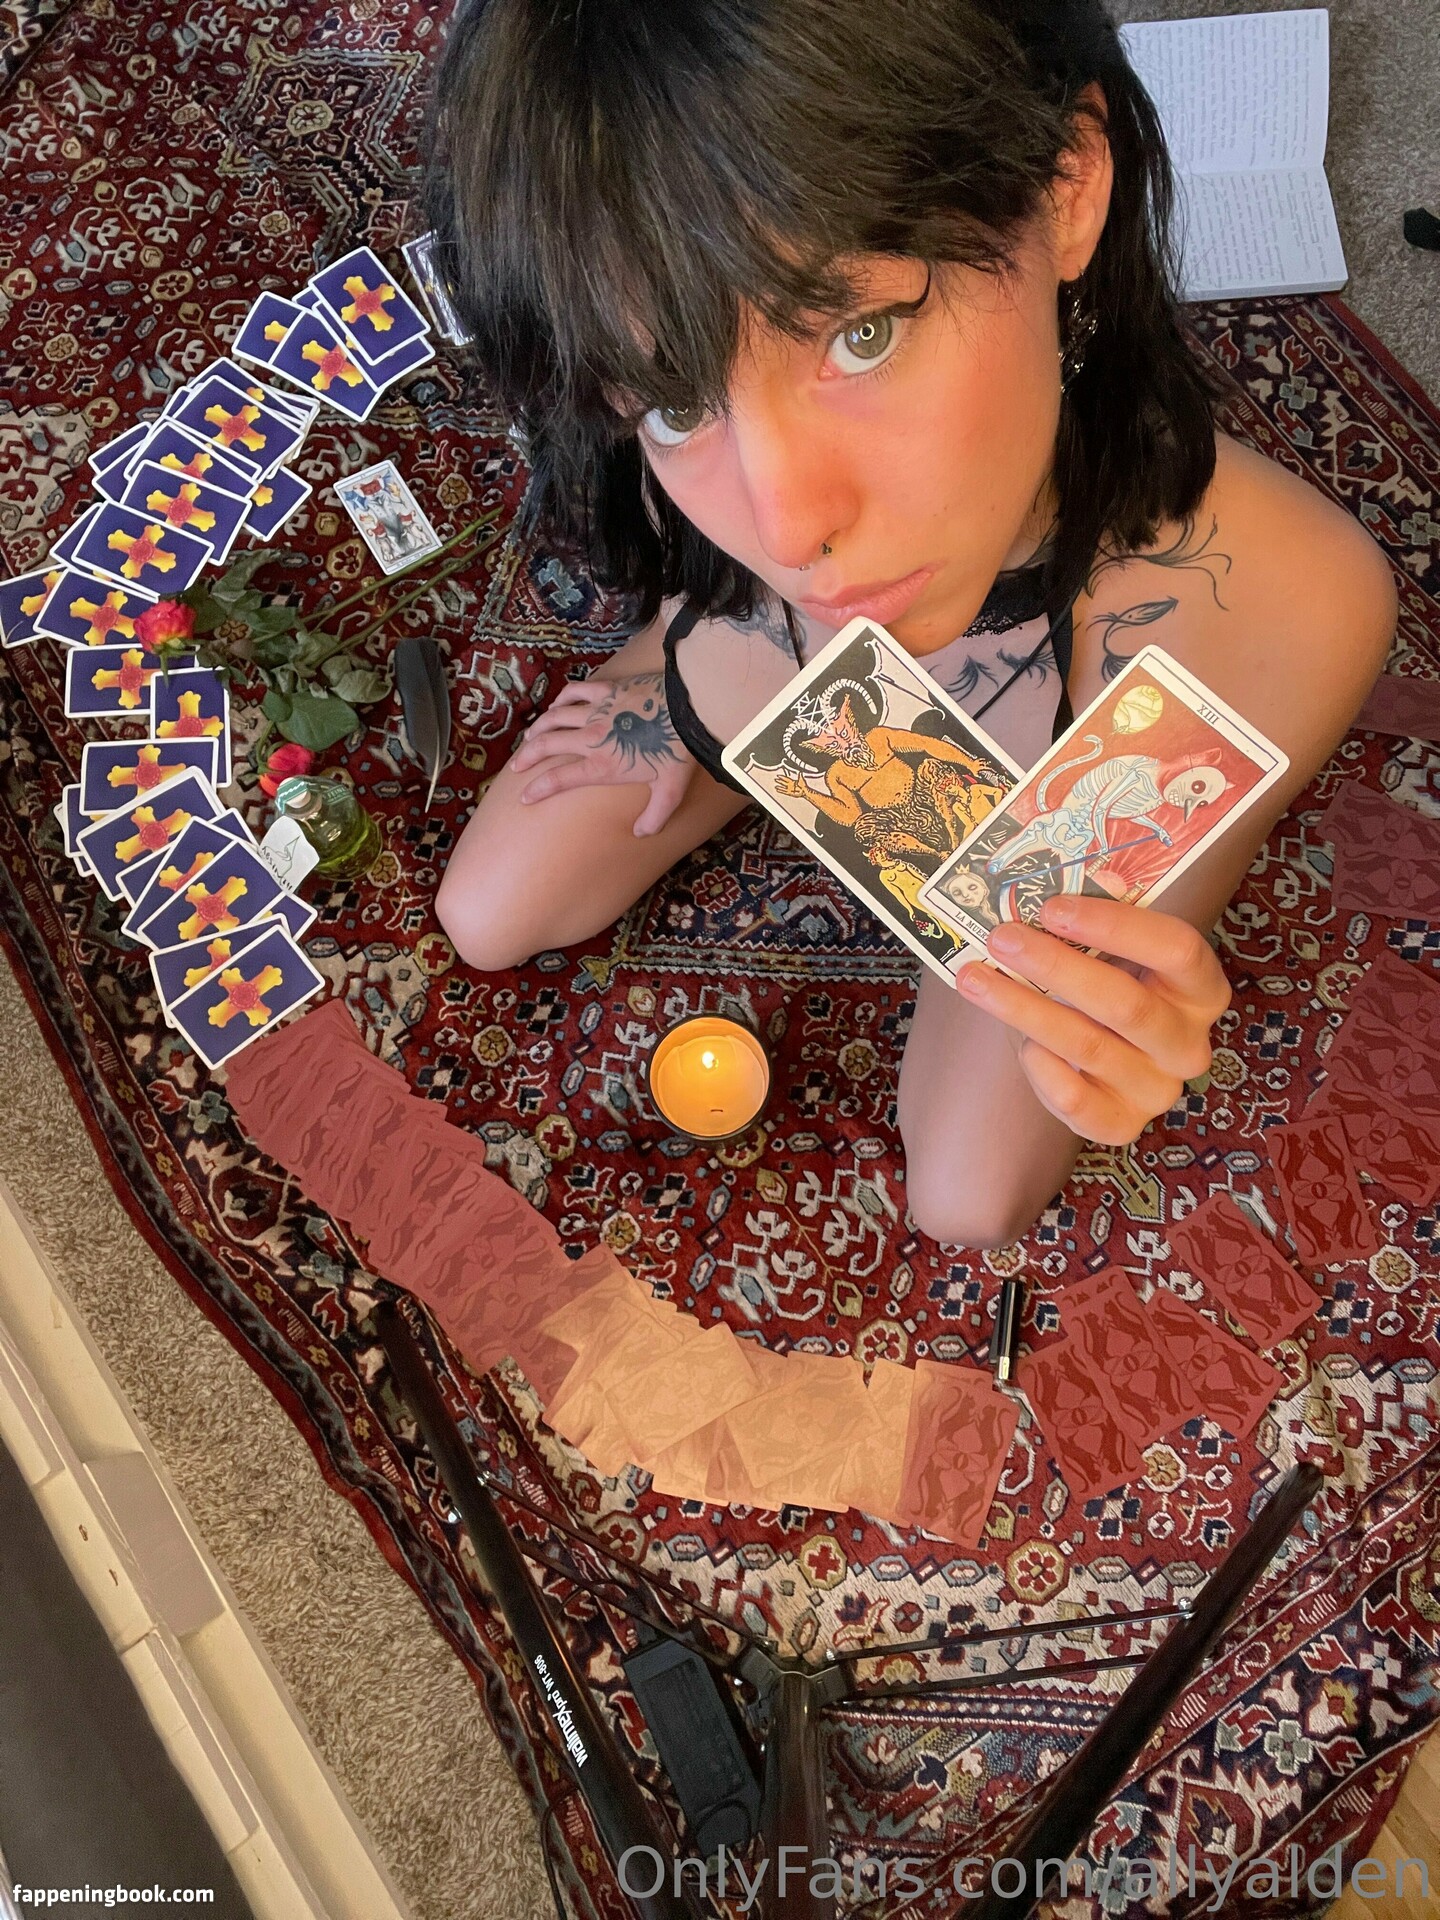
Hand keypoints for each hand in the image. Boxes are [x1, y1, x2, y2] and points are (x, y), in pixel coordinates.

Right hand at [508, 672, 694, 835]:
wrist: (689, 708)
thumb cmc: (680, 751)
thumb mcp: (670, 792)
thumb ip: (654, 817)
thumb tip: (641, 833)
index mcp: (602, 765)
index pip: (559, 780)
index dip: (538, 789)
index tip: (524, 797)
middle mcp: (591, 738)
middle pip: (546, 746)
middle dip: (527, 757)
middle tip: (517, 766)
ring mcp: (596, 711)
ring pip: (554, 718)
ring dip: (538, 728)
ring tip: (530, 737)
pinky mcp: (606, 690)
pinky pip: (574, 692)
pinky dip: (561, 699)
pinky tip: (557, 705)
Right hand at [773, 769, 811, 797]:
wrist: (805, 791)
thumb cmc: (804, 786)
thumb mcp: (801, 780)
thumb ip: (800, 776)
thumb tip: (799, 772)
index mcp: (792, 781)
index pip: (786, 779)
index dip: (782, 777)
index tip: (778, 775)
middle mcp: (790, 785)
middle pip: (783, 782)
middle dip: (779, 781)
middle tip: (775, 779)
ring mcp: (790, 789)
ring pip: (783, 788)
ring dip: (779, 787)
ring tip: (775, 786)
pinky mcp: (790, 793)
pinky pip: (784, 792)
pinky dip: (781, 791)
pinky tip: (778, 790)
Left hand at [953, 892, 1230, 1144]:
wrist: (1101, 1050)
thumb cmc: (1106, 986)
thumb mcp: (1109, 950)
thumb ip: (1093, 925)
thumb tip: (1047, 900)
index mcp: (1202, 989)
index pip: (1176, 949)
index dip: (1114, 925)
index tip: (1052, 908)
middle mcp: (1189, 1044)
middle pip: (1127, 1004)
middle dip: (1057, 967)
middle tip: (1003, 938)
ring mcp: (1159, 1090)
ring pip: (1090, 1048)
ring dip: (1025, 1008)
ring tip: (976, 978)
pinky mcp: (1122, 1124)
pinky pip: (1076, 1101)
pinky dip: (1041, 1067)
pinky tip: (1019, 1041)